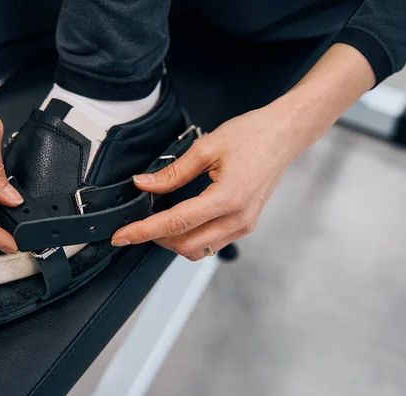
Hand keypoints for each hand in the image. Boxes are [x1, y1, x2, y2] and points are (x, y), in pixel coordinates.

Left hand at [111, 43, 375, 260]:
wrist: (284, 135)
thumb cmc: (251, 135)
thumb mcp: (206, 147)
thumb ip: (172, 172)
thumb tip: (143, 185)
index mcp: (228, 197)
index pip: (176, 223)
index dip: (144, 231)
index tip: (121, 236)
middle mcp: (238, 219)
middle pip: (186, 246)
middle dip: (156, 239)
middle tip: (136, 225)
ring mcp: (245, 225)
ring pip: (199, 250)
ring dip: (173, 242)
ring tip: (156, 223)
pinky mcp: (246, 225)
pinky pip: (212, 243)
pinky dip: (190, 238)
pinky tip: (179, 222)